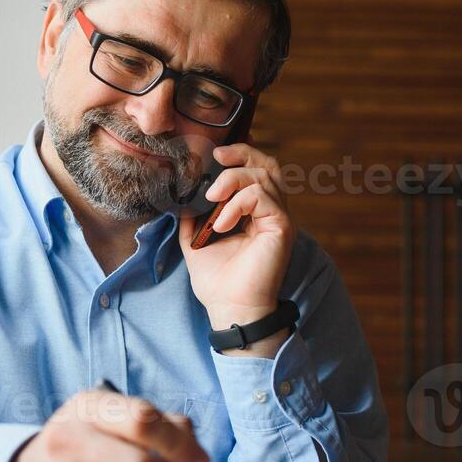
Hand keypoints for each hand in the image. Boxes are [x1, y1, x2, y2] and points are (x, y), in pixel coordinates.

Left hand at [178, 142, 295, 356]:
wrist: (230, 308)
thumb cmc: (218, 281)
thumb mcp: (195, 242)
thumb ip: (191, 218)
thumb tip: (180, 197)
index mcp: (255, 213)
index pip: (257, 170)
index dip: (241, 154)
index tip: (214, 153)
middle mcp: (271, 212)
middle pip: (268, 164)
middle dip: (241, 154)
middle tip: (216, 157)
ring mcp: (279, 218)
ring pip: (264, 175)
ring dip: (231, 182)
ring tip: (210, 203)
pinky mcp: (282, 227)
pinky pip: (262, 197)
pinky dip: (236, 204)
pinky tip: (221, 224)